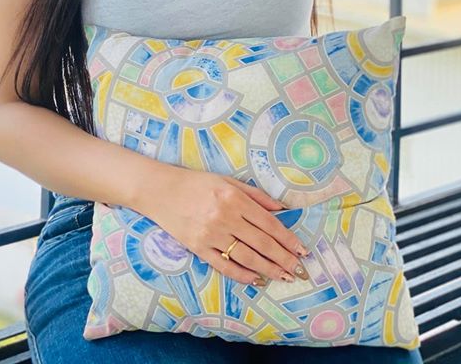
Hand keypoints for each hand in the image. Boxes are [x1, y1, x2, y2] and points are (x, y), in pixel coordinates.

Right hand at [140, 167, 311, 286]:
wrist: (159, 190)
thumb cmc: (195, 182)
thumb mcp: (227, 181)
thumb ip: (255, 195)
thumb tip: (281, 210)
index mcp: (233, 197)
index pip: (268, 223)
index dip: (287, 238)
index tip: (301, 249)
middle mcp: (224, 216)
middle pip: (261, 243)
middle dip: (283, 258)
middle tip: (298, 269)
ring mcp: (210, 234)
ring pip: (246, 257)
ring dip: (268, 269)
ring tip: (283, 277)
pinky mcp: (198, 248)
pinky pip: (224, 265)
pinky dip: (242, 274)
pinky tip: (256, 279)